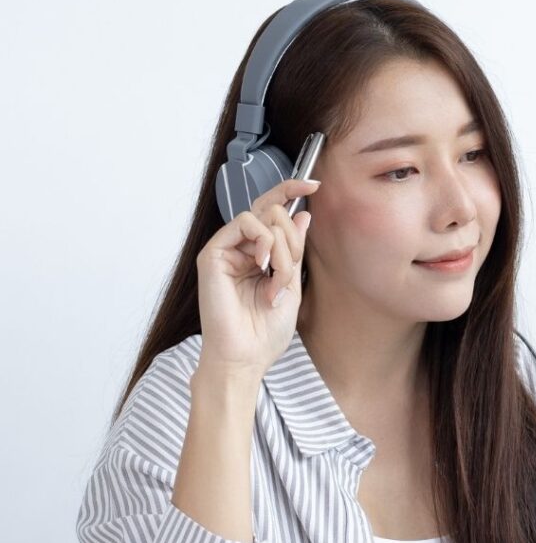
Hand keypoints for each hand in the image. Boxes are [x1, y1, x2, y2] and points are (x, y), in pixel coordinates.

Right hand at [195, 177, 320, 379]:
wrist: (246, 357)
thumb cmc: (264, 332)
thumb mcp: (292, 285)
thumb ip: (294, 250)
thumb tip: (303, 213)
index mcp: (259, 255)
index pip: (273, 212)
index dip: (291, 191)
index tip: (315, 185)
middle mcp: (241, 249)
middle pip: (271, 211)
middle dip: (292, 238)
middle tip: (290, 271)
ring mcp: (226, 250)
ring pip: (263, 218)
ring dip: (281, 249)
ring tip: (278, 281)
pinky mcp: (213, 253)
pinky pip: (244, 223)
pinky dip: (263, 242)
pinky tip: (264, 267)